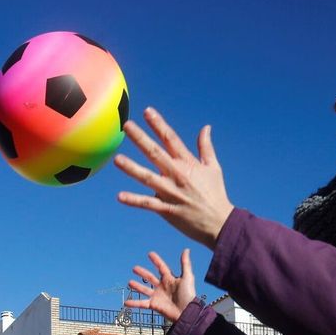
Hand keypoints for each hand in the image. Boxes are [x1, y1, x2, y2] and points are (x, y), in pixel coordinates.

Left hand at [115, 107, 234, 248]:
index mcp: (188, 163)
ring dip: (131, 168)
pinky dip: (134, 200)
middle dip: (141, 139)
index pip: (170, 139)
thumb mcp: (213, 167)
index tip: (147, 111)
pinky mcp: (167, 209)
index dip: (158, 124)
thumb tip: (206, 127)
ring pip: (147, 177)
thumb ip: (205, 146)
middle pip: (155, 153)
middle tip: (127, 126)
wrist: (219, 223)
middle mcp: (177, 175)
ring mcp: (170, 192)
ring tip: (116, 159)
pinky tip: (120, 197)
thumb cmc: (215, 194)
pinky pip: (148, 204)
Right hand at [125, 249, 197, 324]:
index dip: (156, 261)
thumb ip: (185, 264)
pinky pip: (142, 304)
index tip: (150, 254)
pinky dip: (134, 304)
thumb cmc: (188, 295)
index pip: (161, 267)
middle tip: (134, 268)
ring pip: (144, 289)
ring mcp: (157, 296)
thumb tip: (186, 249)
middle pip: (150, 278)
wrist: (186, 312)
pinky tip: (126, 303)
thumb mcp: (187, 277)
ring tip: (129, 282)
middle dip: (142, 273)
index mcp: (170, 279)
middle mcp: (162, 287)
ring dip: (137, 286)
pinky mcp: (154, 305)